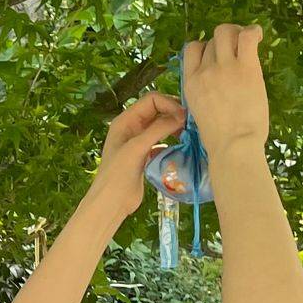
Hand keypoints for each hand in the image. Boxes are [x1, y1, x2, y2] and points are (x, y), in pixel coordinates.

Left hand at [86, 91, 184, 217]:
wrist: (111, 203)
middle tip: (191, 125)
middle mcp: (132, 128)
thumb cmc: (119, 174)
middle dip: (174, 115)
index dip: (169, 104)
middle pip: (158, 111)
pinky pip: (162, 142)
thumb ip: (158, 129)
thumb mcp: (137, 148)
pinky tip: (181, 148)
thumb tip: (181, 115)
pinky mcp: (145, 155)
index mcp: (125, 120)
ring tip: (188, 136)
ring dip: (175, 128)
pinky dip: (172, 142)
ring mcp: (139, 142)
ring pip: (161, 127)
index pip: (152, 100)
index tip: (184, 117)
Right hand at [183, 23, 269, 155]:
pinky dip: (254, 32)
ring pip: (226, 32)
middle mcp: (204, 70)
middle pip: (211, 40)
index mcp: (190, 82)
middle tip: (238, 50)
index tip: (217, 56)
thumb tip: (216, 85)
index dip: (206, 47)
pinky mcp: (246, 67)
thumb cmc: (218, 138)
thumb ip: (204, 92)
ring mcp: (224, 67)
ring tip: (249, 42)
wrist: (233, 145)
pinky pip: (248, 36)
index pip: (192, 49)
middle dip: (224, 41)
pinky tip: (259, 38)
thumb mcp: (200, 111)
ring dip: (237, 33)